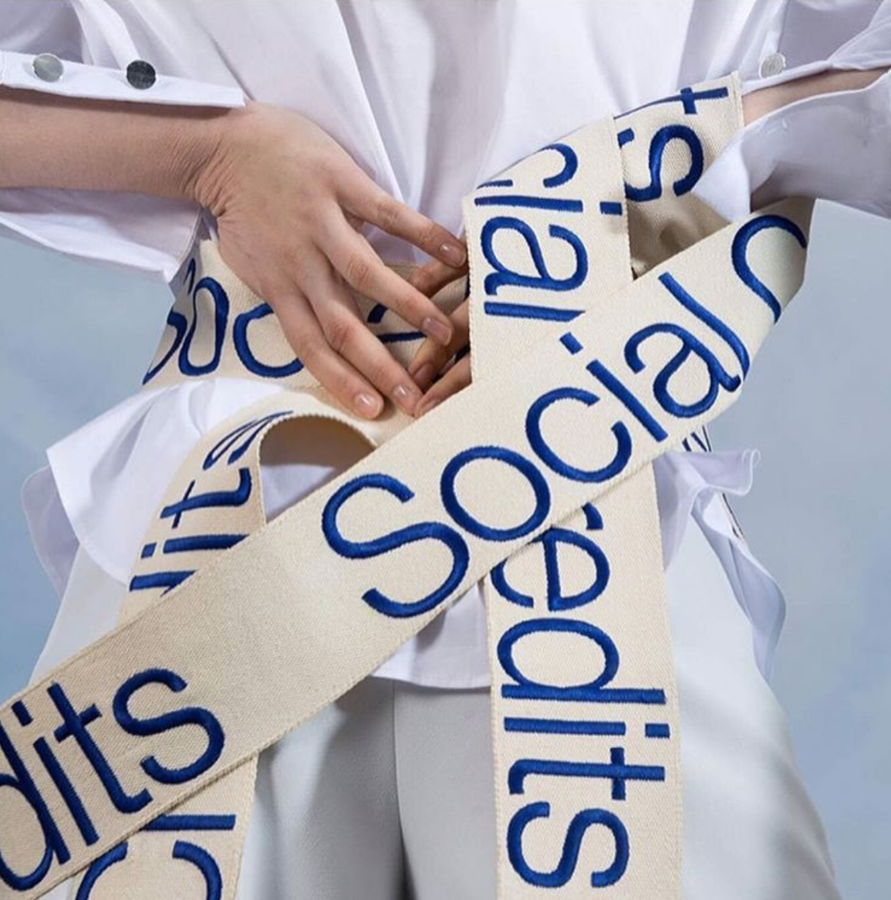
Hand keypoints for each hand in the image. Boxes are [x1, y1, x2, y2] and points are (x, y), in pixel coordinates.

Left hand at [190, 99, 466, 418]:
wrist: (220, 144)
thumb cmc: (242, 211)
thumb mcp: (254, 265)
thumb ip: (290, 295)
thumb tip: (322, 327)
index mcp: (280, 288)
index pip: (311, 346)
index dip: (342, 381)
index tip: (374, 410)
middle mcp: (300, 265)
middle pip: (341, 326)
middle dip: (378, 366)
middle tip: (414, 397)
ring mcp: (320, 224)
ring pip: (364, 275)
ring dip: (406, 307)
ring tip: (443, 334)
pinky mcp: (338, 184)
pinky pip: (385, 213)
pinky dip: (420, 234)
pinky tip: (453, 255)